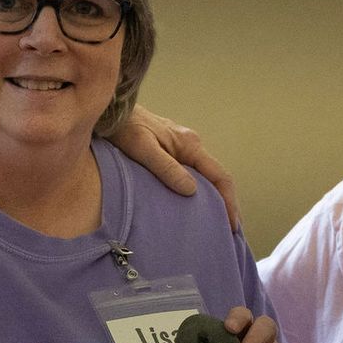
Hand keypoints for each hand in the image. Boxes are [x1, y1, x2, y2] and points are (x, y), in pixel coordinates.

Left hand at [112, 106, 241, 229]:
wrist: (110, 110)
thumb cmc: (123, 127)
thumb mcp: (143, 148)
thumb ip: (166, 168)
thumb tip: (192, 191)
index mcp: (190, 145)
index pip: (220, 176)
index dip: (229, 202)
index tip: (232, 225)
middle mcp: (191, 145)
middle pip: (216, 178)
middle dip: (225, 204)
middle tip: (228, 231)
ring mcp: (181, 148)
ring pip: (204, 177)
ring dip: (212, 199)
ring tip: (214, 224)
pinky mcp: (170, 151)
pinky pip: (190, 174)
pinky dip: (197, 192)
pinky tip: (192, 206)